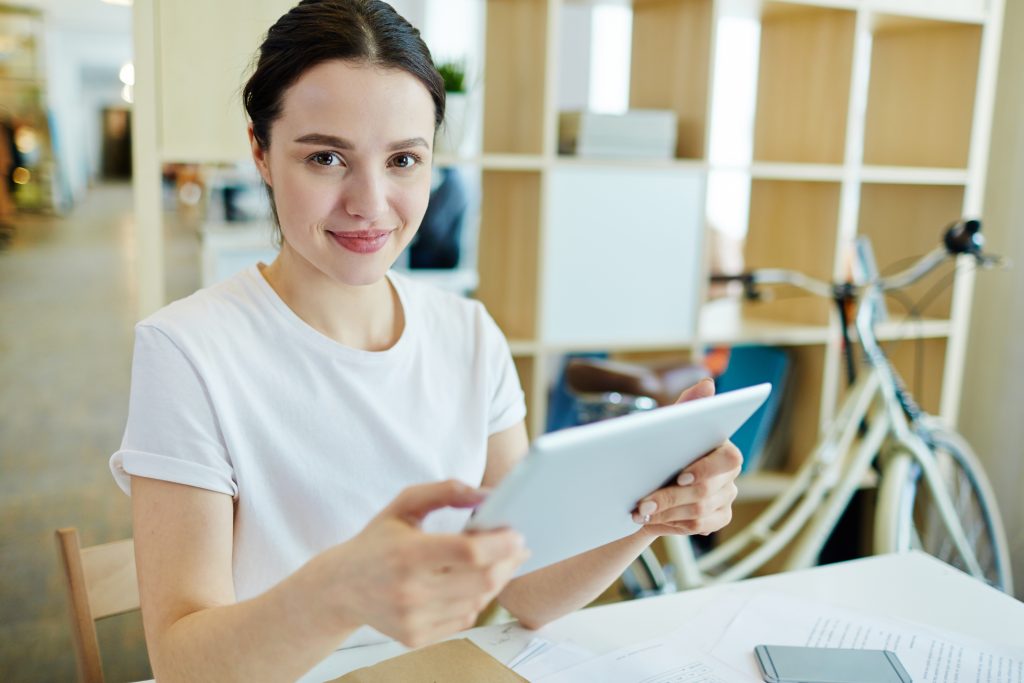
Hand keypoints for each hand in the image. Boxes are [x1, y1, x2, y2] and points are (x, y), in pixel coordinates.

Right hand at [311, 480, 528, 647]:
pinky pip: (464, 618)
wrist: (339, 588)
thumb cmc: (376, 542)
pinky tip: (471, 582)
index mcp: (407, 554)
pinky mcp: (416, 637)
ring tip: (497, 561)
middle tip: (517, 546)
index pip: (469, 552)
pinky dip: (475, 599)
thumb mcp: (403, 505)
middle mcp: (410, 591)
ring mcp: (413, 619)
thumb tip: (486, 494)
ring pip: (478, 601)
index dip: (500, 543)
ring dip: (495, 579)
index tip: (517, 533)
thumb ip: (445, 491)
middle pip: (482, 580)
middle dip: (508, 561)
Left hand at [631, 378, 742, 537]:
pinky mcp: (719, 517)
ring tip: (639, 512)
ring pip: (699, 512)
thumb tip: (707, 383)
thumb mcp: (669, 424)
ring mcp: (727, 497)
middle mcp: (730, 474)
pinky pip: (699, 526)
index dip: (705, 470)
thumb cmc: (661, 447)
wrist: (651, 483)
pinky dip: (672, 523)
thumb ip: (688, 406)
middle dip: (671, 497)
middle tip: (643, 503)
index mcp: (723, 447)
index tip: (679, 475)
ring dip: (665, 512)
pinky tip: (652, 519)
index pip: (729, 460)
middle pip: (707, 491)